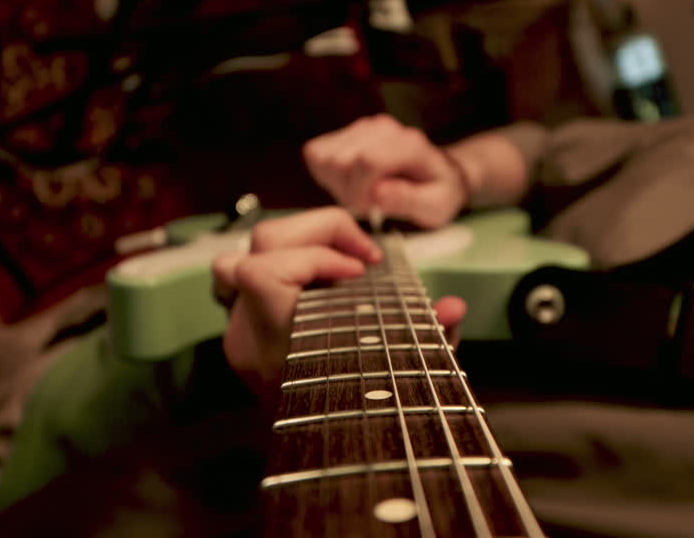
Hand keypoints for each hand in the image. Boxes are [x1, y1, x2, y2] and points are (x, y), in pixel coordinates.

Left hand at [211, 207, 465, 396]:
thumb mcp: (409, 378)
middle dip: (318, 231)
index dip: (314, 255)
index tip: (361, 272)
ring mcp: (241, 335)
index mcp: (278, 350)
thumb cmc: (369, 419)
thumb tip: (452, 307)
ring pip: (241, 255)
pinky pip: (249, 280)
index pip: (261, 274)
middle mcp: (249, 338)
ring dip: (297, 243)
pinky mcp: (244, 334)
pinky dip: (289, 266)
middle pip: (258, 246)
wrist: (328, 462)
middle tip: (365, 256)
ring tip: (342, 258)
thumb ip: (431, 339)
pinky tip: (330, 281)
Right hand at [303, 114, 466, 228]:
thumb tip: (377, 193)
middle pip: (340, 161)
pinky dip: (327, 174)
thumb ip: (409, 200)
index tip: (373, 208)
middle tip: (369, 203)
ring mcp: (363, 127)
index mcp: (410, 144)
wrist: (437, 173)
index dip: (361, 193)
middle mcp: (383, 128)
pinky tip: (350, 183)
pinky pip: (316, 153)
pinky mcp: (346, 133)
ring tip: (361, 193)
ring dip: (336, 184)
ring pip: (324, 157)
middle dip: (348, 192)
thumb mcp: (435, 206)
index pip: (366, 162)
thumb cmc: (437, 192)